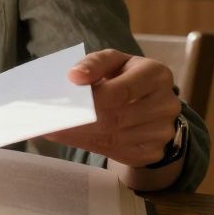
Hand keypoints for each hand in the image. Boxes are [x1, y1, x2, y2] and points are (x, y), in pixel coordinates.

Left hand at [43, 49, 180, 167]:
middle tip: (48, 120)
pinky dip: (87, 145)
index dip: (91, 97)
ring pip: (113, 139)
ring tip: (52, 128)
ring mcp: (162, 132)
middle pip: (115, 118)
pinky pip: (116, 153)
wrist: (147, 101)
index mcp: (156, 74)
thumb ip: (93, 64)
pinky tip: (69, 137)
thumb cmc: (123, 76)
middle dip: (78, 120)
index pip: (121, 90)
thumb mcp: (111, 61)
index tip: (63, 100)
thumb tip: (74, 77)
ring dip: (78, 135)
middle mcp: (166, 104)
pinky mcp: (152, 152)